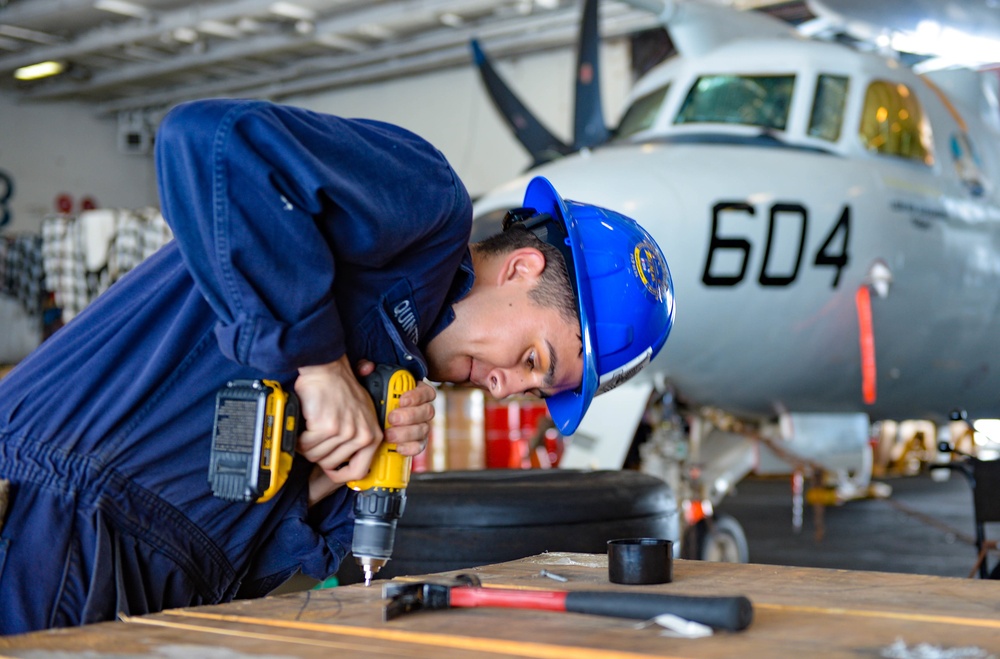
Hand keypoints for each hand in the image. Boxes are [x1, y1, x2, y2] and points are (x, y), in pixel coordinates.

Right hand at [295, 355, 381, 504]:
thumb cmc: (341, 389)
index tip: (331, 472)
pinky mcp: (327, 427)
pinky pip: (305, 444)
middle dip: (317, 453)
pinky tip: (306, 423)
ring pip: (315, 455)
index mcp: (372, 435)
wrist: (328, 370)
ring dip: (307, 444)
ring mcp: (345, 432)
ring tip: (311, 427)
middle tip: (316, 436)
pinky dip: (300, 436)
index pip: (359, 471)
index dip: (341, 476)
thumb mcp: (360, 416)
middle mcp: (361, 436)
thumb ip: (356, 439)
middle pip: (329, 464)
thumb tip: (342, 464)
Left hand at [355, 359, 436, 457]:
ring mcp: (420, 427)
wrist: (364, 422)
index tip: (402, 399)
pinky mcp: (415, 443)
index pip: (427, 392)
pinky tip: (397, 447)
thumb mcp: (366, 382)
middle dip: (410, 416)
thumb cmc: (371, 398)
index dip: (417, 396)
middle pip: (427, 412)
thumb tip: (367, 367)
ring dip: (406, 433)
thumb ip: (365, 372)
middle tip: (391, 418)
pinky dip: (410, 448)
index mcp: (416, 393)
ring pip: (423, 430)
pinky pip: (419, 447)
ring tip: (389, 435)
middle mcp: (421, 410)